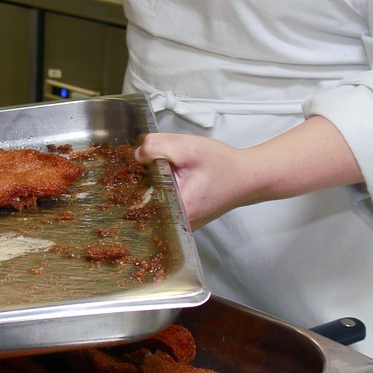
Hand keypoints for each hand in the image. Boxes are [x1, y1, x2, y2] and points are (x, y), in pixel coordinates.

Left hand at [135, 116, 363, 229]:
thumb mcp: (188, 147)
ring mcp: (180, 225)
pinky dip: (157, 192)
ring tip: (146, 171)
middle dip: (135, 186)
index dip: (127, 186)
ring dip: (146, 189)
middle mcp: (176, 225)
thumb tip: (136, 154)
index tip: (124, 172)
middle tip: (134, 167)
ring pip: (151, 207)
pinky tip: (157, 178)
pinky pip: (161, 207)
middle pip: (141, 207)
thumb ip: (157, 147)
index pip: (137, 204)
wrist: (248, 177)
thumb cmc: (222, 164)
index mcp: (176, 211)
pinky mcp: (183, 219)